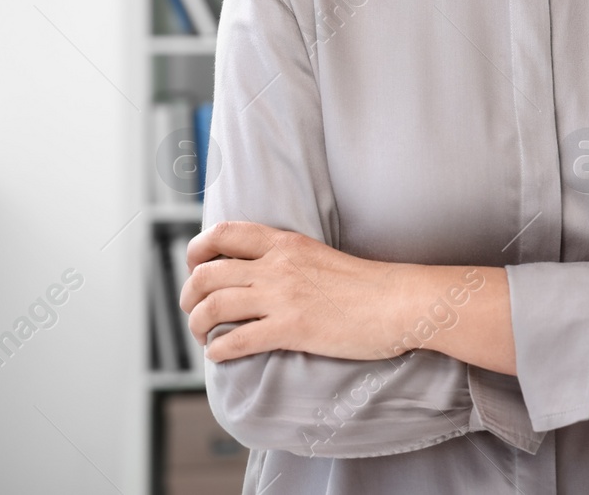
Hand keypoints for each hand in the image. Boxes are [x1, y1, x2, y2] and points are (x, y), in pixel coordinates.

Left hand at [180, 221, 412, 363]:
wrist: (400, 302)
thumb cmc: (369, 285)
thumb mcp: (321, 257)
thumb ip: (289, 261)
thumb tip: (260, 276)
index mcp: (286, 243)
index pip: (223, 233)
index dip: (197, 250)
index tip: (195, 267)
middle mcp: (278, 266)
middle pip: (207, 273)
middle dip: (188, 295)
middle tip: (194, 309)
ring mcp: (283, 297)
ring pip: (213, 307)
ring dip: (197, 325)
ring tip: (204, 336)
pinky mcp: (290, 329)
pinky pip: (235, 341)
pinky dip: (218, 350)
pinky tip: (221, 354)